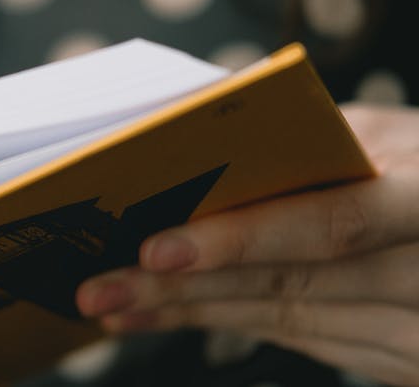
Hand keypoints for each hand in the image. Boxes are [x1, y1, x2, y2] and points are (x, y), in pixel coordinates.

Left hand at [76, 103, 418, 385]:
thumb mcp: (388, 134)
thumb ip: (309, 136)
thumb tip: (192, 125)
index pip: (329, 224)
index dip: (240, 240)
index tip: (156, 249)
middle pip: (289, 282)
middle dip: (181, 288)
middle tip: (96, 286)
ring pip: (285, 320)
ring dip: (189, 313)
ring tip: (110, 302)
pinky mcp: (406, 358)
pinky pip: (304, 338)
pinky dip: (229, 323)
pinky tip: (166, 316)